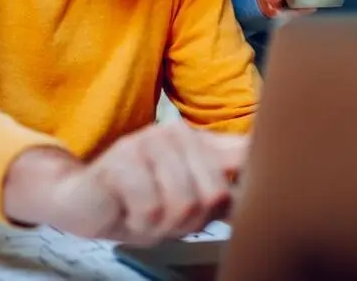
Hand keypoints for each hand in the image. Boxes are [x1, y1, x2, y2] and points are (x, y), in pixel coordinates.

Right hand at [3, 121, 246, 244]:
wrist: (84, 202)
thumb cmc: (140, 201)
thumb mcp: (190, 200)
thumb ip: (226, 192)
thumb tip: (272, 194)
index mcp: (200, 141)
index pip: (243, 151)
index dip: (259, 168)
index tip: (264, 178)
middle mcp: (177, 133)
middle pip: (214, 194)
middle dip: (191, 220)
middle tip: (165, 216)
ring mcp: (147, 142)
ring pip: (183, 203)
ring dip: (163, 224)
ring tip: (146, 213)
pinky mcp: (121, 159)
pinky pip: (150, 208)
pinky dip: (140, 223)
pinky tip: (128, 211)